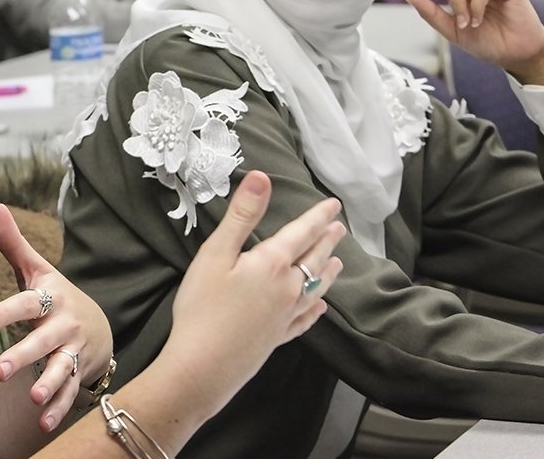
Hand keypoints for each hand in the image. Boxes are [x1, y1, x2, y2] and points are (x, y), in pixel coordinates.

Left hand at [0, 204, 113, 431]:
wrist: (97, 325)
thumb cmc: (54, 296)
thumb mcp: (36, 270)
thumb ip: (12, 243)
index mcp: (51, 298)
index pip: (26, 303)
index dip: (5, 312)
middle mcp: (64, 326)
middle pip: (43, 340)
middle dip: (24, 354)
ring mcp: (72, 352)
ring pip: (61, 369)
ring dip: (49, 383)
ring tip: (33, 397)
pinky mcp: (77, 375)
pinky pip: (70, 393)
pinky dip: (59, 408)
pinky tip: (43, 422)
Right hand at [157, 171, 344, 421]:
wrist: (203, 366)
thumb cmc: (203, 306)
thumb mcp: (215, 254)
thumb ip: (242, 215)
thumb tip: (262, 177)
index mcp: (273, 264)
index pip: (302, 233)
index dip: (317, 217)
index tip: (334, 205)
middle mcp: (288, 288)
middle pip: (313, 259)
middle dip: (327, 241)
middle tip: (340, 228)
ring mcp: (286, 316)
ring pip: (315, 288)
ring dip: (328, 272)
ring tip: (339, 262)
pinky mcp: (278, 338)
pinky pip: (305, 319)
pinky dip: (315, 309)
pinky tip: (319, 307)